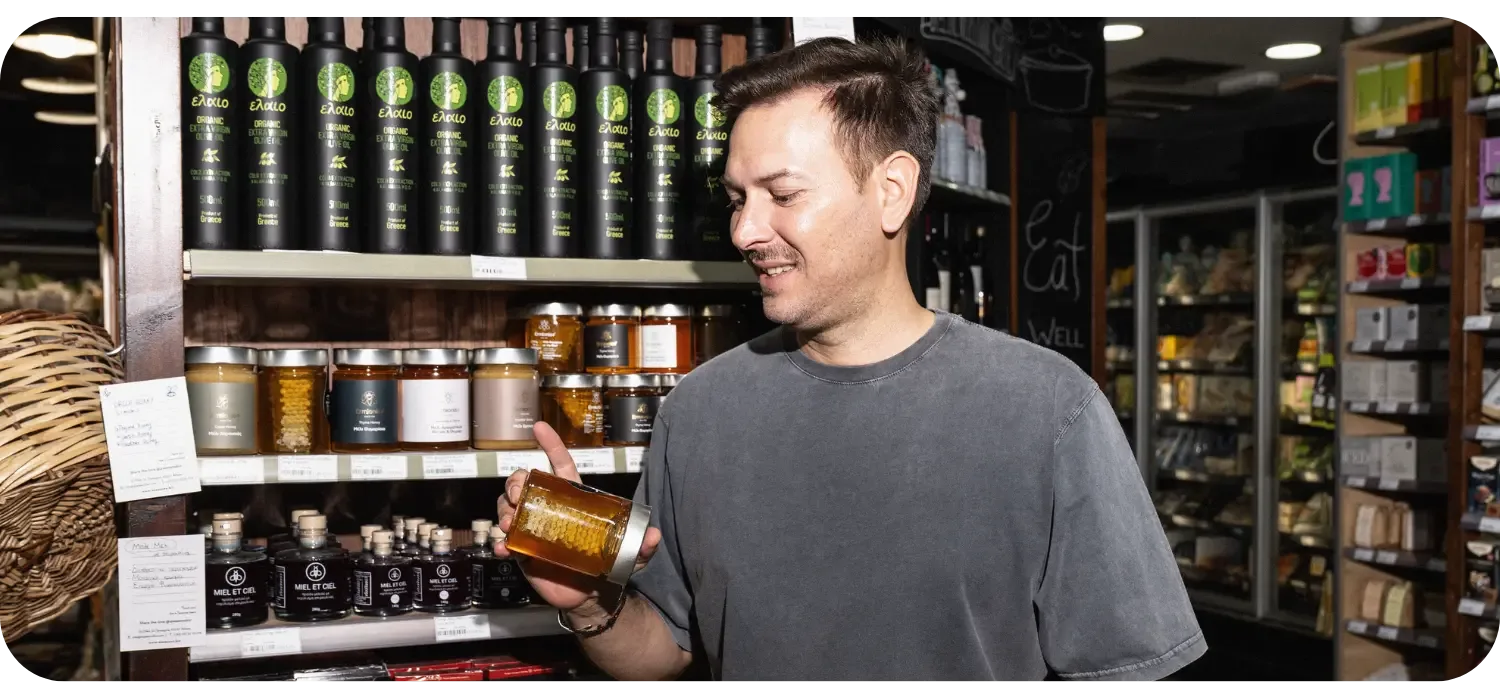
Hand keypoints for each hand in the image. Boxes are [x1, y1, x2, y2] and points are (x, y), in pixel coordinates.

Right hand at [497, 421, 661, 617]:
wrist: (590, 598)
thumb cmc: (606, 567)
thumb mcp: (629, 555)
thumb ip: (642, 545)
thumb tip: (653, 535)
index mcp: (572, 500)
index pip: (560, 466)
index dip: (550, 445)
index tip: (539, 428)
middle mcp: (549, 509)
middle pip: (524, 482)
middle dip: (515, 482)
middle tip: (518, 496)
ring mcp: (533, 529)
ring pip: (508, 506)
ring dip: (505, 510)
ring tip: (512, 524)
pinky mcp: (523, 551)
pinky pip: (504, 540)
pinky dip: (500, 541)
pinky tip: (504, 547)